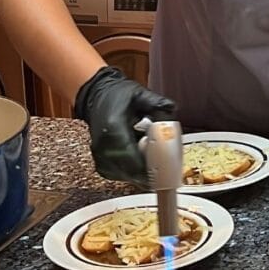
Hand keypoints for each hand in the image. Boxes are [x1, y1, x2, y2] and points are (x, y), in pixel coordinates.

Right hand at [74, 66, 175, 185]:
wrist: (97, 98)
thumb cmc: (118, 96)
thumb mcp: (138, 93)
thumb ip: (155, 102)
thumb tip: (171, 109)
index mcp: (112, 128)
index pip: (131, 155)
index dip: (148, 165)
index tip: (165, 168)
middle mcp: (103, 145)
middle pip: (129, 170)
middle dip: (149, 172)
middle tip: (166, 169)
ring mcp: (99, 156)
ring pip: (125, 175)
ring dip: (141, 173)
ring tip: (153, 161)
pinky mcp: (100, 163)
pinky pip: (119, 175)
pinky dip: (133, 172)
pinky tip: (141, 161)